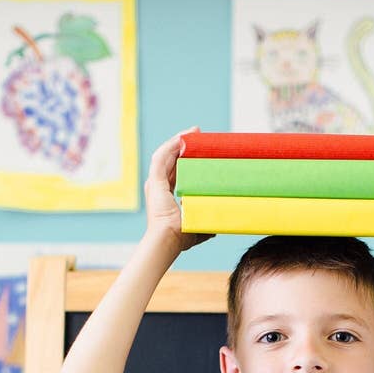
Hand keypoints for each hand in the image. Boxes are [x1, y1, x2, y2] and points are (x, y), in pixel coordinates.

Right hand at [144, 127, 214, 251]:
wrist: (170, 239)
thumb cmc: (182, 237)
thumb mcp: (198, 223)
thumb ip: (206, 220)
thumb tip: (219, 223)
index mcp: (165, 197)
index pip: (175, 173)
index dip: (185, 161)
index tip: (199, 152)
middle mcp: (158, 188)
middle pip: (170, 161)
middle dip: (182, 146)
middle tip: (197, 137)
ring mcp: (154, 184)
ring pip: (165, 156)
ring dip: (177, 142)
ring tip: (192, 132)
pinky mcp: (154, 181)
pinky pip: (161, 158)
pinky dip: (171, 146)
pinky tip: (181, 138)